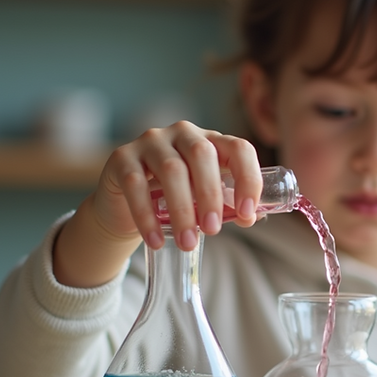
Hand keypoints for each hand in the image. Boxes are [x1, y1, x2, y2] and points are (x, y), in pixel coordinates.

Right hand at [95, 120, 263, 250]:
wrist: (126, 207)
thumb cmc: (174, 201)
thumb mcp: (204, 203)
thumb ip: (228, 207)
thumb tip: (254, 216)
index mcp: (211, 141)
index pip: (239, 149)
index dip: (248, 179)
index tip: (248, 214)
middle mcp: (183, 133)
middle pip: (203, 155)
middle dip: (211, 196)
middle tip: (213, 230)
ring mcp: (151, 142)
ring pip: (171, 170)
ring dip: (182, 210)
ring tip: (187, 243)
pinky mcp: (122, 157)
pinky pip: (136, 184)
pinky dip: (147, 217)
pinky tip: (156, 240)